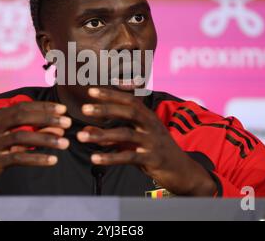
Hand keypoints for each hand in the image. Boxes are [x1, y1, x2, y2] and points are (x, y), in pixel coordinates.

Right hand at [0, 101, 70, 193]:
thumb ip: (28, 132)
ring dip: (46, 139)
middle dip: (48, 118)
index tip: (63, 109)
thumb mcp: (4, 138)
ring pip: (22, 136)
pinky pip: (18, 158)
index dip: (44, 107)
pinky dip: (37, 158)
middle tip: (68, 122)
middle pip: (23, 117)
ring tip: (65, 143)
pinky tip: (52, 160)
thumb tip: (56, 129)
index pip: (23, 107)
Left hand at [77, 88, 216, 195]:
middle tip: (84, 109)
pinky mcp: (153, 160)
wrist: (184, 173)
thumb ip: (112, 136)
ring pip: (126, 134)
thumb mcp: (134, 141)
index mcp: (149, 117)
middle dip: (105, 109)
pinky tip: (94, 158)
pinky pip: (128, 157)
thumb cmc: (156, 153)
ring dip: (102, 135)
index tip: (92, 91)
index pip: (130, 100)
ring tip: (81, 136)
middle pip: (129, 112)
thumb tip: (88, 132)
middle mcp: (152, 126)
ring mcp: (153, 142)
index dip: (111, 94)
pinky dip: (110, 158)